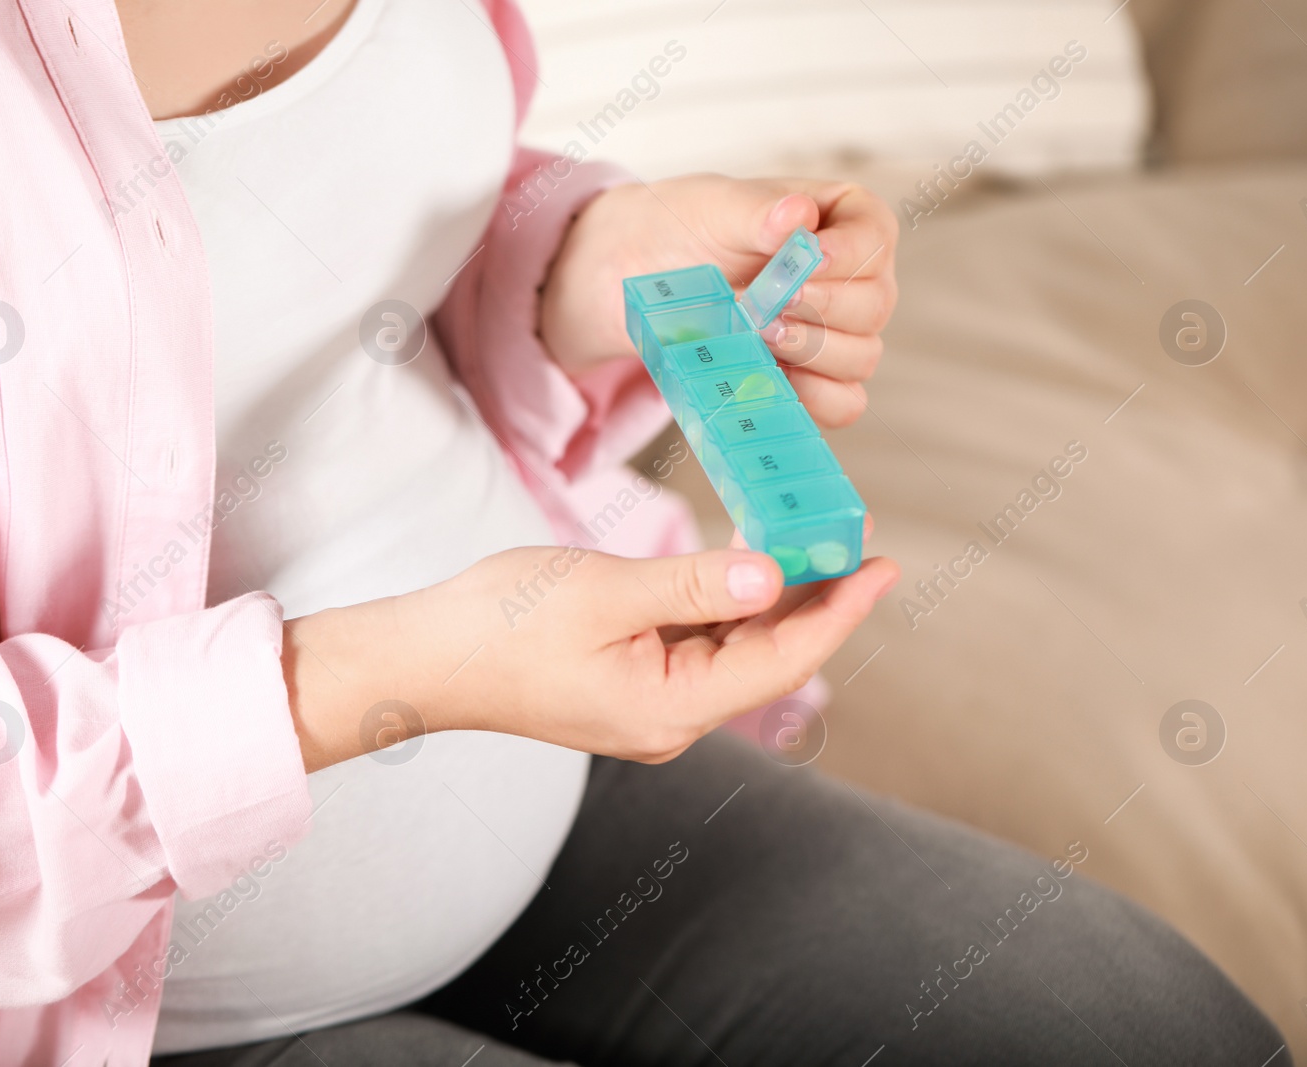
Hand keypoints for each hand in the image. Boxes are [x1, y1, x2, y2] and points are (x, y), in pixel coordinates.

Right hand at [283, 546, 899, 769]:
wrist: (423, 659)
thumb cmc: (498, 625)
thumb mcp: (604, 592)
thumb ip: (693, 585)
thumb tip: (774, 578)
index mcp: (670, 708)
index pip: (781, 660)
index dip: (839, 612)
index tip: (883, 566)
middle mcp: (670, 718)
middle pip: (766, 658)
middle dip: (817, 601)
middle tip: (858, 540)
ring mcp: (648, 704)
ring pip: (734, 650)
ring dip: (774, 600)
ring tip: (814, 543)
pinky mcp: (628, 683)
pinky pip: (697, 645)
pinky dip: (727, 604)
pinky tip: (746, 566)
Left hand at [541, 175, 899, 427]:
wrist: (648, 274)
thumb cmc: (691, 229)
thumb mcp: (716, 208)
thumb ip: (758, 213)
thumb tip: (796, 215)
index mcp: (847, 220)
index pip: (877, 239)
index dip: (848, 256)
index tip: (807, 260)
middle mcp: (857, 279)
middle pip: (874, 305)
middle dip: (817, 309)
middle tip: (763, 306)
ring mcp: (841, 333)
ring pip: (862, 358)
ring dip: (808, 352)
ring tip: (755, 335)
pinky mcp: (816, 379)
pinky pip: (842, 403)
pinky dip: (810, 398)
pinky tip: (769, 375)